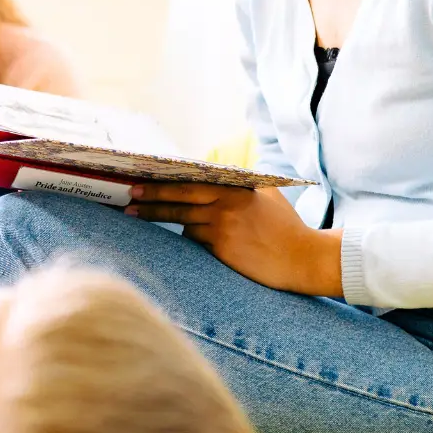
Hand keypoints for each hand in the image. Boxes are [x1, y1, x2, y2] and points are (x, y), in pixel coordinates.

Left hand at [127, 183, 344, 297]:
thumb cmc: (287, 228)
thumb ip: (243, 185)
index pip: (192, 182)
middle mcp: (227, 206)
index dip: (165, 182)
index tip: (142, 180)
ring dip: (162, 218)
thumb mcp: (268, 196)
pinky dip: (191, 239)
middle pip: (179, 200)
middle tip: (128, 198)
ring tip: (135, 215)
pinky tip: (188, 238)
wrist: (304, 259)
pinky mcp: (223, 250)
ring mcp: (223, 229)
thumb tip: (217, 173)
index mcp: (236, 189)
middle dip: (150, 198)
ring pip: (184, 223)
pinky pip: (196, 242)